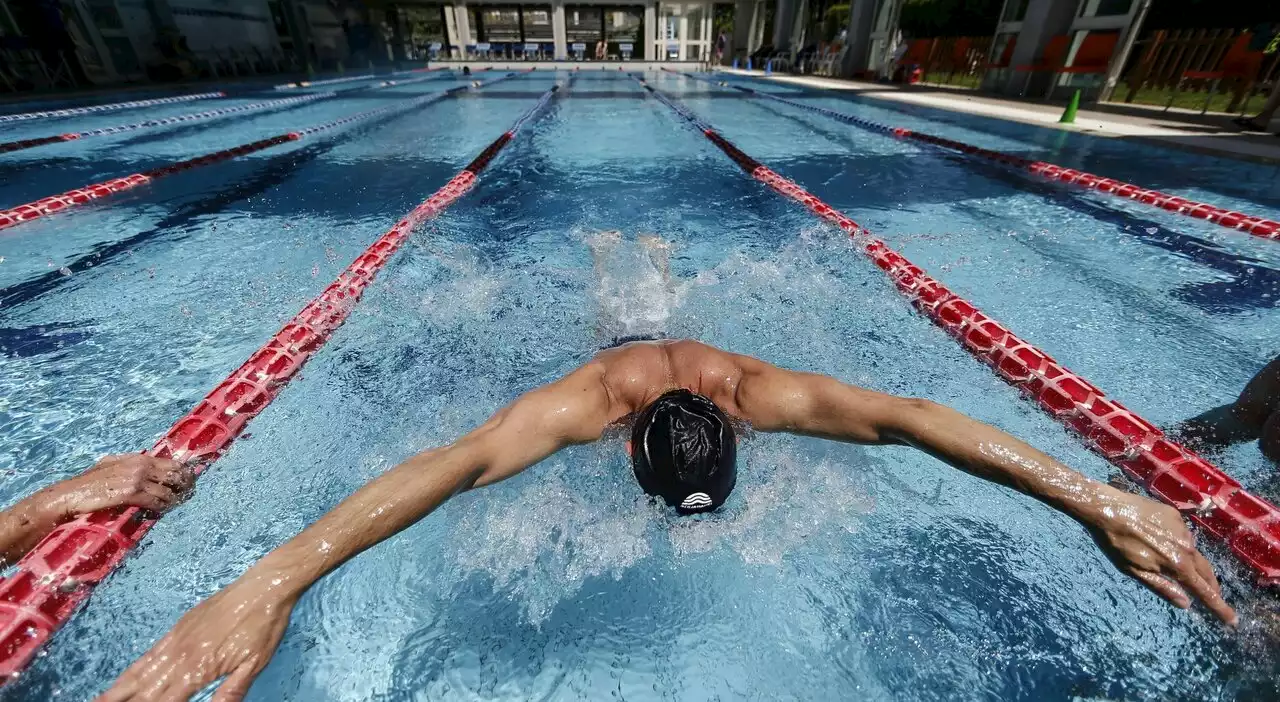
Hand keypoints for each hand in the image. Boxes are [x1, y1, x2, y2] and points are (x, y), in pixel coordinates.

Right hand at [37, 453, 193, 519]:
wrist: (70, 495)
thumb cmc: (88, 483)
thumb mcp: (111, 466)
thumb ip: (129, 465)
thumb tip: (147, 468)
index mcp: (137, 458)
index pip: (171, 463)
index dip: (184, 473)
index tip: (191, 481)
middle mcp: (140, 465)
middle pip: (176, 474)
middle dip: (186, 485)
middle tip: (189, 494)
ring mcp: (136, 479)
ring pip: (168, 490)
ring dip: (175, 499)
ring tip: (176, 505)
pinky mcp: (131, 493)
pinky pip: (157, 502)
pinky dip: (163, 507)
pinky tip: (162, 511)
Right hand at [99, 581, 293, 700]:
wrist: (265, 586)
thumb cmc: (264, 626)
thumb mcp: (255, 664)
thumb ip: (231, 692)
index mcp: (199, 669)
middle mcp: (182, 656)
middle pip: (145, 690)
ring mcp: (177, 640)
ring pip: (141, 672)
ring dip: (117, 691)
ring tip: (97, 701)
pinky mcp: (179, 628)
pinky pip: (150, 654)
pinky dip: (133, 670)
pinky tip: (123, 680)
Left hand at [1085, 490, 1236, 624]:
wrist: (1106, 507)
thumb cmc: (1115, 544)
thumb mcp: (1134, 571)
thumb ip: (1162, 587)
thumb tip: (1186, 603)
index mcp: (1177, 565)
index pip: (1204, 592)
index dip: (1219, 607)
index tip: (1232, 620)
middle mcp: (1186, 546)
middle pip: (1206, 572)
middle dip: (1211, 587)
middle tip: (1214, 598)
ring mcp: (1182, 529)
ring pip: (1193, 552)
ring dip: (1191, 563)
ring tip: (1177, 567)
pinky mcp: (1175, 515)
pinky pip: (1182, 535)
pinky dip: (1177, 543)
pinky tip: (1160, 541)